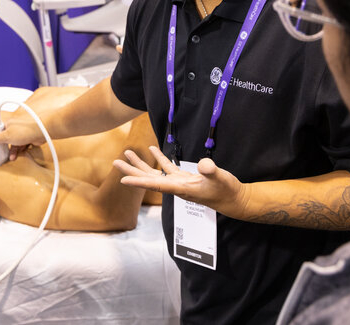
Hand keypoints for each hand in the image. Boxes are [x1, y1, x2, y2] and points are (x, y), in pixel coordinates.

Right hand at [0, 116, 45, 160]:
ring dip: (12, 151)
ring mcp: (21, 133)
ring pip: (13, 143)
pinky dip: (19, 150)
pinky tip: (17, 155)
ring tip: (11, 158)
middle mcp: (13, 127)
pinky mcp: (27, 138)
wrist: (42, 130)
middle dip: (3, 147)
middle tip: (1, 155)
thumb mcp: (7, 136)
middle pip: (5, 139)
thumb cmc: (24, 130)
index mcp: (7, 124)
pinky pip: (21, 145)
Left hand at [114, 146, 247, 216]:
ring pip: (155, 172)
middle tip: (115, 162)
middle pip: (148, 178)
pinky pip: (167, 168)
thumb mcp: (221, 179)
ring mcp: (179, 182)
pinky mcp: (185, 178)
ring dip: (141, 163)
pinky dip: (159, 159)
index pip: (155, 185)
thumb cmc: (227, 190)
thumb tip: (203, 164)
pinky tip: (152, 149)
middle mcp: (176, 186)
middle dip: (132, 170)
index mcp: (181, 188)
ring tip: (127, 152)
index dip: (139, 181)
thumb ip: (211, 171)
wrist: (234, 199)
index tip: (122, 179)